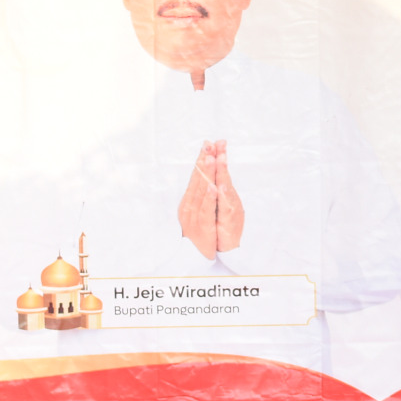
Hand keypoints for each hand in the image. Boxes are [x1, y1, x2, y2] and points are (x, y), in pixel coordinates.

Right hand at [177, 140, 243, 258]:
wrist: (197, 258)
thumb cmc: (201, 231)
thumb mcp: (200, 209)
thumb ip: (202, 193)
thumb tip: (206, 173)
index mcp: (188, 200)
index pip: (195, 176)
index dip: (202, 159)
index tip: (209, 143)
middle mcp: (188, 206)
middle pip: (197, 180)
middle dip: (204, 160)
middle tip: (209, 144)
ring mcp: (194, 216)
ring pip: (201, 191)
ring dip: (206, 174)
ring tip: (211, 158)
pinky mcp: (203, 226)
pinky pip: (206, 209)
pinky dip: (209, 197)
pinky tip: (213, 186)